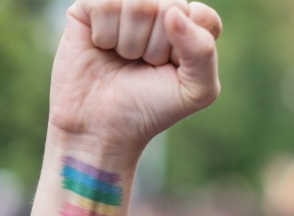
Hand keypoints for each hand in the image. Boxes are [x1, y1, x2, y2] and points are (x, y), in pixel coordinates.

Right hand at [48, 0, 222, 153]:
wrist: (101, 126)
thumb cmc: (151, 106)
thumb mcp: (197, 90)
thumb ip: (203, 50)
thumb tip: (173, 12)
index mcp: (190, 24)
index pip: (202, 16)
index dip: (188, 47)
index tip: (173, 68)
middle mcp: (159, 8)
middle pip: (170, 6)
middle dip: (156, 47)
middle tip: (143, 65)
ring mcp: (125, 4)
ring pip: (138, 3)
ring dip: (129, 42)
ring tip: (123, 57)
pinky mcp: (91, 5)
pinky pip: (105, 2)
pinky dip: (104, 34)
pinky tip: (102, 46)